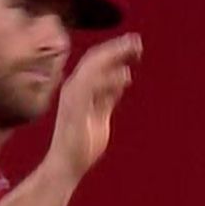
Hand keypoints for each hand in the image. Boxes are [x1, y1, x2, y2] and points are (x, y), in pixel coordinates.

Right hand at [47, 34, 142, 180]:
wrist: (67, 164)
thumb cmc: (83, 142)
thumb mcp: (100, 113)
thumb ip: (108, 96)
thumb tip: (122, 78)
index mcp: (79, 88)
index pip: (97, 62)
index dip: (114, 51)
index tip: (134, 45)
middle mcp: (73, 88)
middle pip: (95, 59)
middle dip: (116, 47)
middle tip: (137, 40)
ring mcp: (72, 97)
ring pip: (93, 68)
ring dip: (114, 56)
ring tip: (134, 49)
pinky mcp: (75, 109)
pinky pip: (91, 88)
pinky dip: (109, 80)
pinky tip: (127, 75)